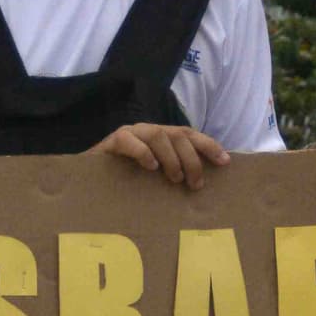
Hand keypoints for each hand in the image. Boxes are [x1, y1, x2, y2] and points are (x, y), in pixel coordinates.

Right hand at [89, 123, 229, 188]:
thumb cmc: (127, 181)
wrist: (91, 181)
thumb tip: (201, 185)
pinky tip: (151, 167)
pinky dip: (143, 152)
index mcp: (161, 137)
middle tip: (195, 183)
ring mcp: (130, 133)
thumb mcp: (155, 177)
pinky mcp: (112, 142)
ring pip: (158, 136)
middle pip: (178, 135)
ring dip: (172, 158)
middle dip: (191, 159)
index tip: (225, 161)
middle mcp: (148, 130)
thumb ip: (174, 173)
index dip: (208, 145)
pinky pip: (129, 140)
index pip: (189, 134)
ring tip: (175, 179)